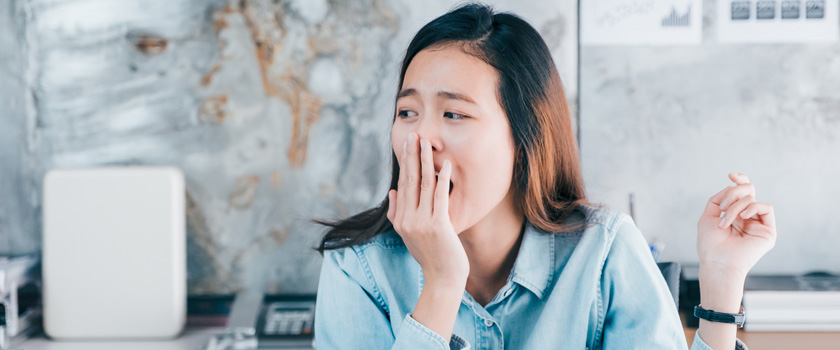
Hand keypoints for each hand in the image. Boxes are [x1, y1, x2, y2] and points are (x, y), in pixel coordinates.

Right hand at [387, 132, 468, 287]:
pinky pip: (440, 195)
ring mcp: (422, 222)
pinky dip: (443, 178)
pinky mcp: (439, 225)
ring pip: (424, 184)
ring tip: (426, 142)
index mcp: (399, 220)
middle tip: (413, 134)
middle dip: (411, 155)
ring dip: (425, 161)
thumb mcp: (407, 235)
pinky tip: (446, 163)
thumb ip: (397, 213)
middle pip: (410, 180)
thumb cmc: (429, 256)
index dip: (405, 163)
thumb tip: (392, 190)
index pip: (403, 185)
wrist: (442, 278)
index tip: (407, 144)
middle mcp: (408, 219)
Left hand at [697, 172, 776, 280]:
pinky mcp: (768, 231)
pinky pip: (766, 208)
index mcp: (734, 214)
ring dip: (735, 207)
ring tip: (724, 222)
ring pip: (752, 199)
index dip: (740, 180)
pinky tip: (742, 217)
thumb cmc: (710, 244)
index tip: (731, 175)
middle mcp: (748, 218)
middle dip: (733, 193)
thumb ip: (719, 198)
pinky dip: (752, 207)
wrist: (717, 263)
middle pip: (748, 191)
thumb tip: (732, 186)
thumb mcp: (708, 216)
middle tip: (722, 206)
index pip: (742, 192)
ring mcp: (758, 224)